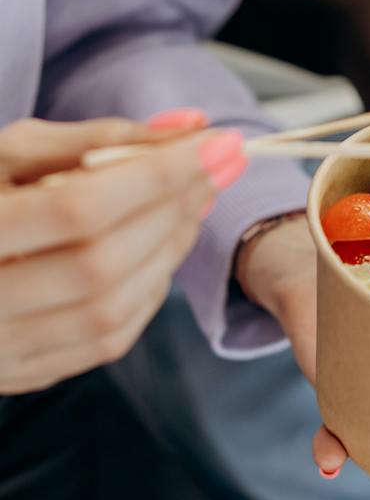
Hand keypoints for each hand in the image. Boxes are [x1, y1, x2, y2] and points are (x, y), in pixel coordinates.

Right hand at [0, 113, 239, 393]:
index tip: (218, 143)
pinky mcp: (24, 372)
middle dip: (173, 211)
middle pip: (101, 263)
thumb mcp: (13, 154)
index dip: (157, 176)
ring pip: (111, 309)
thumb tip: (191, 126)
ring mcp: (0, 348)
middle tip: (217, 169)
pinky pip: (107, 341)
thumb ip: (100, 137)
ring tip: (194, 204)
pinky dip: (149, 293)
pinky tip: (161, 250)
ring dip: (170, 253)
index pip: (79, 208)